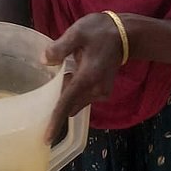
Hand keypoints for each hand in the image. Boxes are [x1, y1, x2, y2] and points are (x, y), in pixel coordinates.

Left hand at [42, 13, 124, 141]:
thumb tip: (44, 61)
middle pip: (70, 105)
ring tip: (61, 73)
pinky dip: (75, 91)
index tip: (47, 139)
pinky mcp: (104, 91)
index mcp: (87, 78)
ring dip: (67, 93)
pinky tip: (73, 72)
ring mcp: (101, 92)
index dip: (55, 121)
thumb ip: (60, 48)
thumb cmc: (100, 31)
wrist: (125, 34)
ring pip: (76, 101)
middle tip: (47, 83)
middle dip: (58, 100)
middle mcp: (95, 91)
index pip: (66, 104)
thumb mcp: (78, 33)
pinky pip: (84, 97)